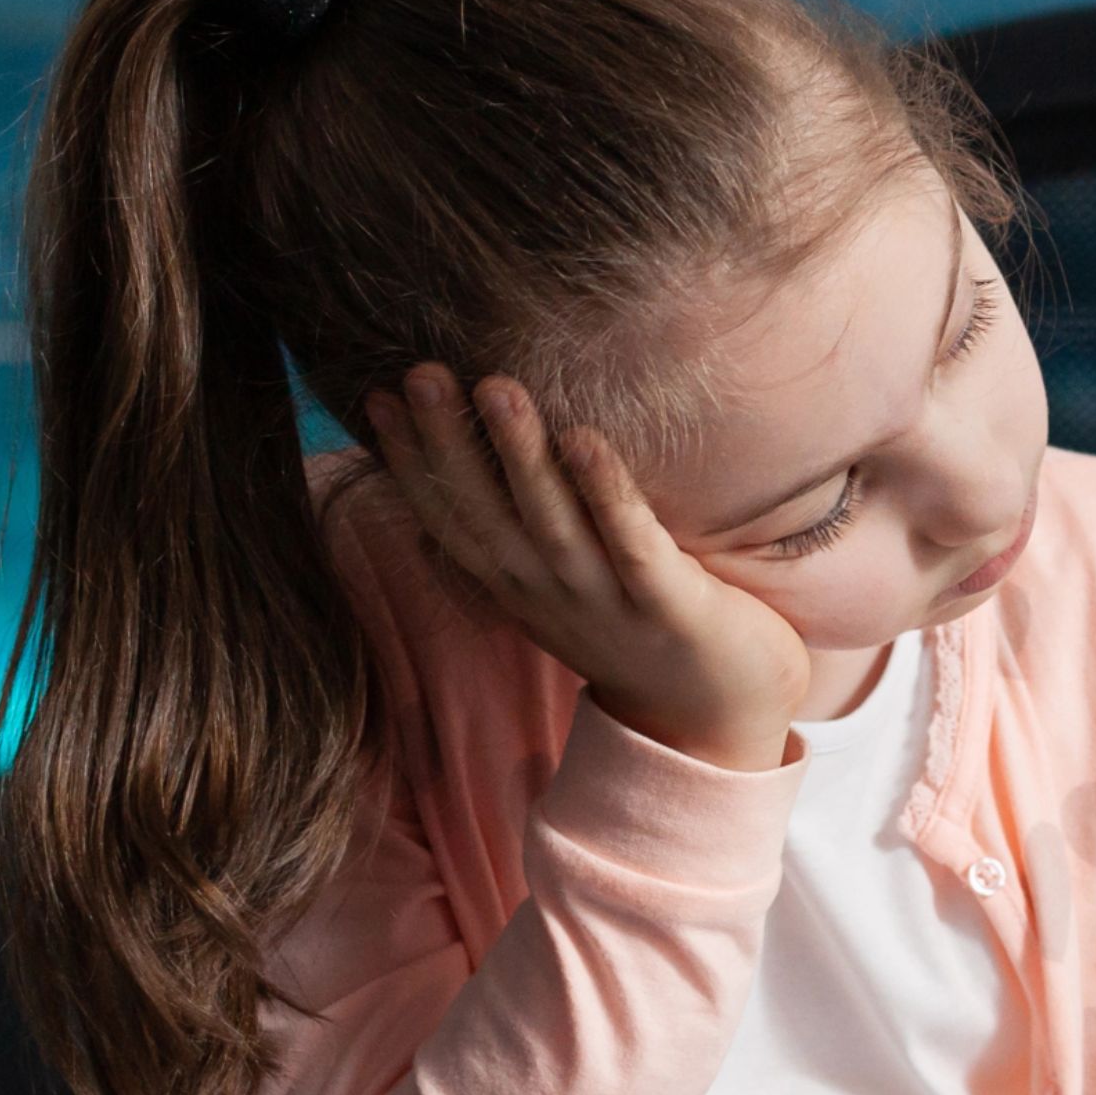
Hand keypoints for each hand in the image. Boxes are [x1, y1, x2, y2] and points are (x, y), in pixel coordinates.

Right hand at [365, 365, 809, 770]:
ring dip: (520, 454)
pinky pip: (632, 546)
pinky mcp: (670, 607)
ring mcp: (608, 605)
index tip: (377, 397)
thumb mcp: (569, 589)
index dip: (411, 464)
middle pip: (487, 515)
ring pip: (551, 524)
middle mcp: (551, 596)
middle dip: (448, 444)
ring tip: (495, 386)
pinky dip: (607, 495)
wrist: (718, 722)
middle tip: (422, 372)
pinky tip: (586, 439)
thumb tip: (489, 459)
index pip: (452, 521)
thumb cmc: (645, 632)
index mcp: (520, 588)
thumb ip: (530, 537)